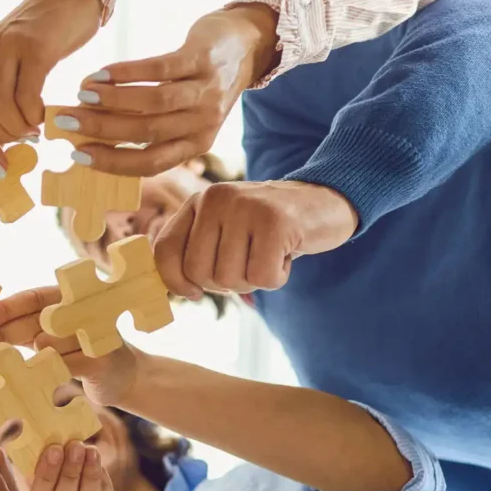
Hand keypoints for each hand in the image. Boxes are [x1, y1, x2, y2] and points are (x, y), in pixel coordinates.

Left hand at [0, 0, 102, 174]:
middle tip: (22, 141)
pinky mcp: (35, 45)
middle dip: (0, 138)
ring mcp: (7, 46)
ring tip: (34, 128)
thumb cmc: (42, 40)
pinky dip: (34, 114)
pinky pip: (26, 93)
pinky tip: (44, 115)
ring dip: (18, 128)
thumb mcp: (9, 66)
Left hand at [0, 287, 140, 407]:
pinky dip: (50, 371)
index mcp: (64, 298)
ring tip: (7, 365)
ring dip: (27, 356)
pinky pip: (68, 364)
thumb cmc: (74, 351)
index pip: (31, 298)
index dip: (4, 308)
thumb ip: (18, 331)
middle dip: (1, 333)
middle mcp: (81, 309)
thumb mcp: (45, 337)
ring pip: (51, 343)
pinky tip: (35, 378)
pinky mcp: (103, 359)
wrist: (121, 375)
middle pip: (35, 319)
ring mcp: (95, 333)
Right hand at [55, 4, 279, 176]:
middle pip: (146, 133)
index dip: (111, 162)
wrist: (246, 44)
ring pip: (152, 103)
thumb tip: (95, 136)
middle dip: (101, 128)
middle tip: (67, 120)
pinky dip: (126, 73)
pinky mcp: (202, 58)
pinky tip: (101, 73)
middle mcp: (202, 123)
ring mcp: (205, 91)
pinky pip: (159, 69)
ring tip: (81, 94)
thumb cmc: (201, 85)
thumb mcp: (185, 117)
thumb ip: (150, 129)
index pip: (149, 163)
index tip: (77, 153)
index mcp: (195, 145)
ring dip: (111, 101)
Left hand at [154, 180, 358, 298]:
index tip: (194, 292)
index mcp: (199, 202)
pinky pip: (262, 277)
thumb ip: (198, 251)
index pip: (164, 249)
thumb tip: (180, 289)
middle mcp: (216, 198)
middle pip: (198, 272)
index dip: (175, 281)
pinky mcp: (276, 222)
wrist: (325, 201)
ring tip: (268, 255)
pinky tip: (285, 255)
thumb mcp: (226, 230)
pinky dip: (277, 278)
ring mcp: (245, 207)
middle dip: (224, 284)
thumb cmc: (268, 228)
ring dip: (253, 280)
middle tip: (248, 266)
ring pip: (229, 279)